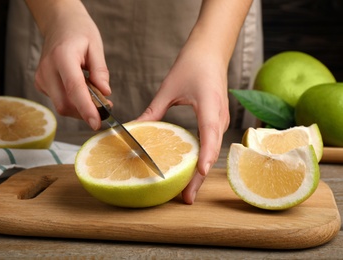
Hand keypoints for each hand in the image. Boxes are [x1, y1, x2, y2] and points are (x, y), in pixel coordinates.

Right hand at [29, 1, 110, 129]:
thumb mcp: (95, 46)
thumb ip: (100, 71)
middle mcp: (47, 70)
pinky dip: (73, 102)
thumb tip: (105, 94)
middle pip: (66, 104)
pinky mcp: (41, 84)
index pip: (74, 89)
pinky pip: (59, 101)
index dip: (86, 109)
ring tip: (94, 96)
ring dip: (81, 108)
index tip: (96, 123)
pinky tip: (81, 91)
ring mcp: (41, 78)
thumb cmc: (78, 32)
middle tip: (105, 107)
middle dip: (86, 112)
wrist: (59, 24)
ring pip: (62, 106)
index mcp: (62, 58)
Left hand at [137, 37, 229, 204]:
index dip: (205, 155)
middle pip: (210, 151)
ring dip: (199, 171)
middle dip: (199, 176)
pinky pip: (210, 144)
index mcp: (210, 106)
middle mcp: (219, 117)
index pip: (210, 135)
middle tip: (186, 198)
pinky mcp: (217, 121)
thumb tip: (136, 128)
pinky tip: (188, 170)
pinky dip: (200, 159)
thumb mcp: (169, 88)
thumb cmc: (193, 65)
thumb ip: (154, 110)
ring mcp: (220, 120)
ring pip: (211, 151)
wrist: (210, 51)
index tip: (197, 173)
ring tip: (186, 191)